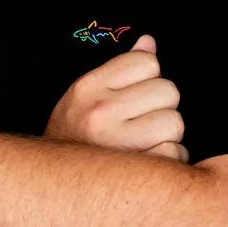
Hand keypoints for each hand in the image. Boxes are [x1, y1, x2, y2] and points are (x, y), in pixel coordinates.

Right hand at [44, 34, 187, 162]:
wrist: (51, 184)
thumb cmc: (74, 135)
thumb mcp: (86, 95)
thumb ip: (118, 68)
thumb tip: (149, 42)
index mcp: (89, 87)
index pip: (147, 61)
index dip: (148, 77)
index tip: (135, 94)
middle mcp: (101, 112)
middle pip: (168, 90)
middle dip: (161, 105)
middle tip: (141, 121)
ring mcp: (118, 143)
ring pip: (175, 122)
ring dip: (168, 133)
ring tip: (146, 141)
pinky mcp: (135, 172)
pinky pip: (176, 152)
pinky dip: (170, 158)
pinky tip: (150, 160)